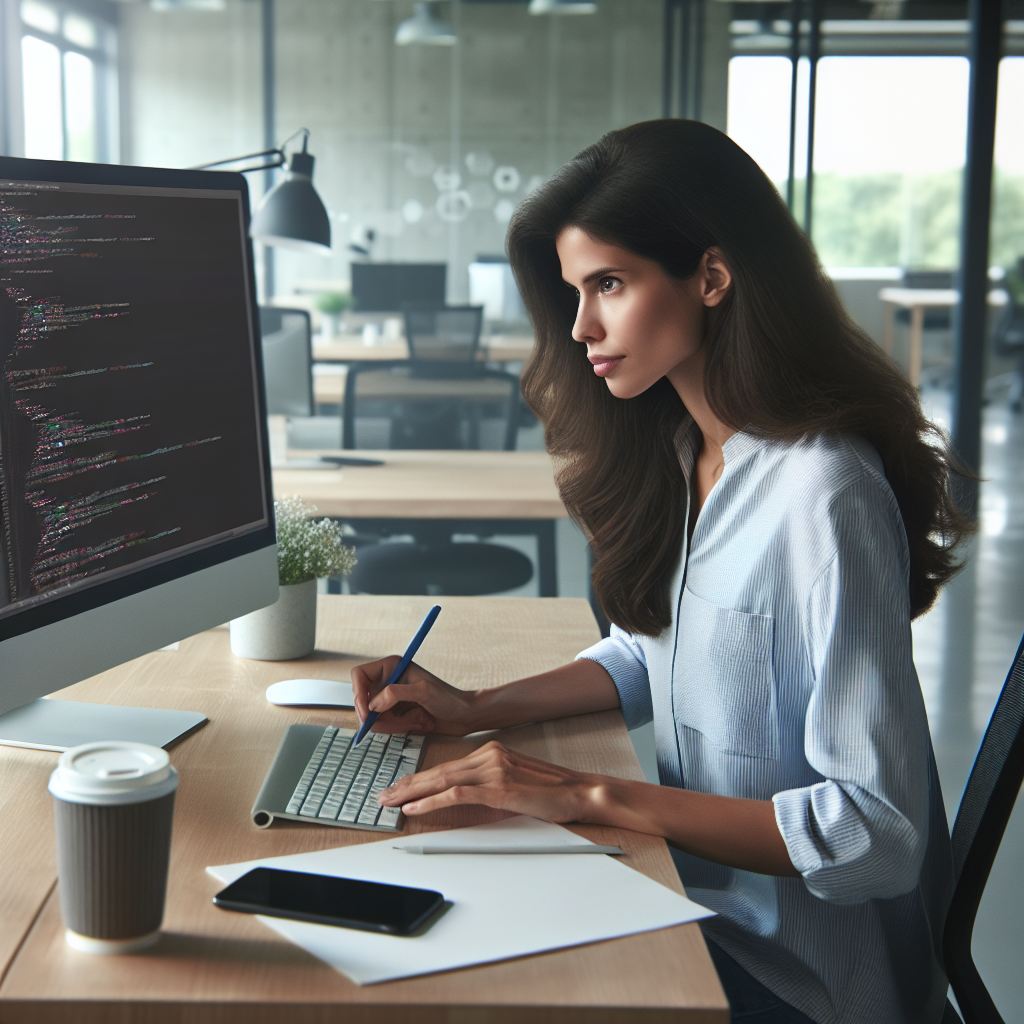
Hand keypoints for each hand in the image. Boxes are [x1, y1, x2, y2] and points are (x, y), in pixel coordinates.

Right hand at [350, 656, 479, 735]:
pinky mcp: (396, 713)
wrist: (464, 716)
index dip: (358, 694)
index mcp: (392, 666)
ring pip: (373, 716)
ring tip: (415, 719)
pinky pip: (384, 725)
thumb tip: (373, 704)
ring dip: (392, 723)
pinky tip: (417, 722)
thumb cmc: (449, 699)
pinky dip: (398, 728)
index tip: (368, 713)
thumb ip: (396, 693)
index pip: (359, 675)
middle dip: (378, 715)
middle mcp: (388, 680)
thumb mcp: (423, 691)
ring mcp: (390, 698)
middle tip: (397, 721)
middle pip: (362, 700)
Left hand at [378, 740, 601, 821]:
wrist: (579, 791)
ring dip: (412, 792)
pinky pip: (456, 794)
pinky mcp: (498, 788)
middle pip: (438, 770)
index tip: (401, 787)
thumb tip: (464, 797)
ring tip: (391, 802)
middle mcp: (489, 755)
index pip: (447, 765)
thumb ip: (489, 784)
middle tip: (384, 794)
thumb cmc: (551, 791)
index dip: (420, 778)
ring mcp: (493, 770)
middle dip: (407, 784)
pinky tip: (415, 808)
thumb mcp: (515, 781)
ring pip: (442, 779)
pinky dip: (432, 801)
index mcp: (491, 752)